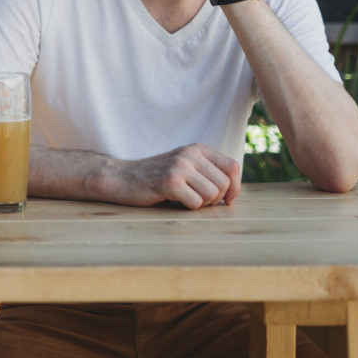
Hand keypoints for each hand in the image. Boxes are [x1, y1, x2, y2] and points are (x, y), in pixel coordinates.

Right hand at [105, 143, 240, 208]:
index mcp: (197, 149)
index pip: (232, 167)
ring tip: (186, 199)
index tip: (226, 200)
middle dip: (216, 199)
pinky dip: (189, 208)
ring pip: (212, 194)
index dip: (235, 187)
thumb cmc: (156, 177)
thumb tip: (234, 192)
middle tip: (198, 201)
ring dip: (202, 204)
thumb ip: (206, 171)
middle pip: (224, 184)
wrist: (122, 177)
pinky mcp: (169, 181)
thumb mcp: (184, 166)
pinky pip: (196, 203)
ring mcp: (179, 167)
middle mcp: (190, 154)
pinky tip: (175, 201)